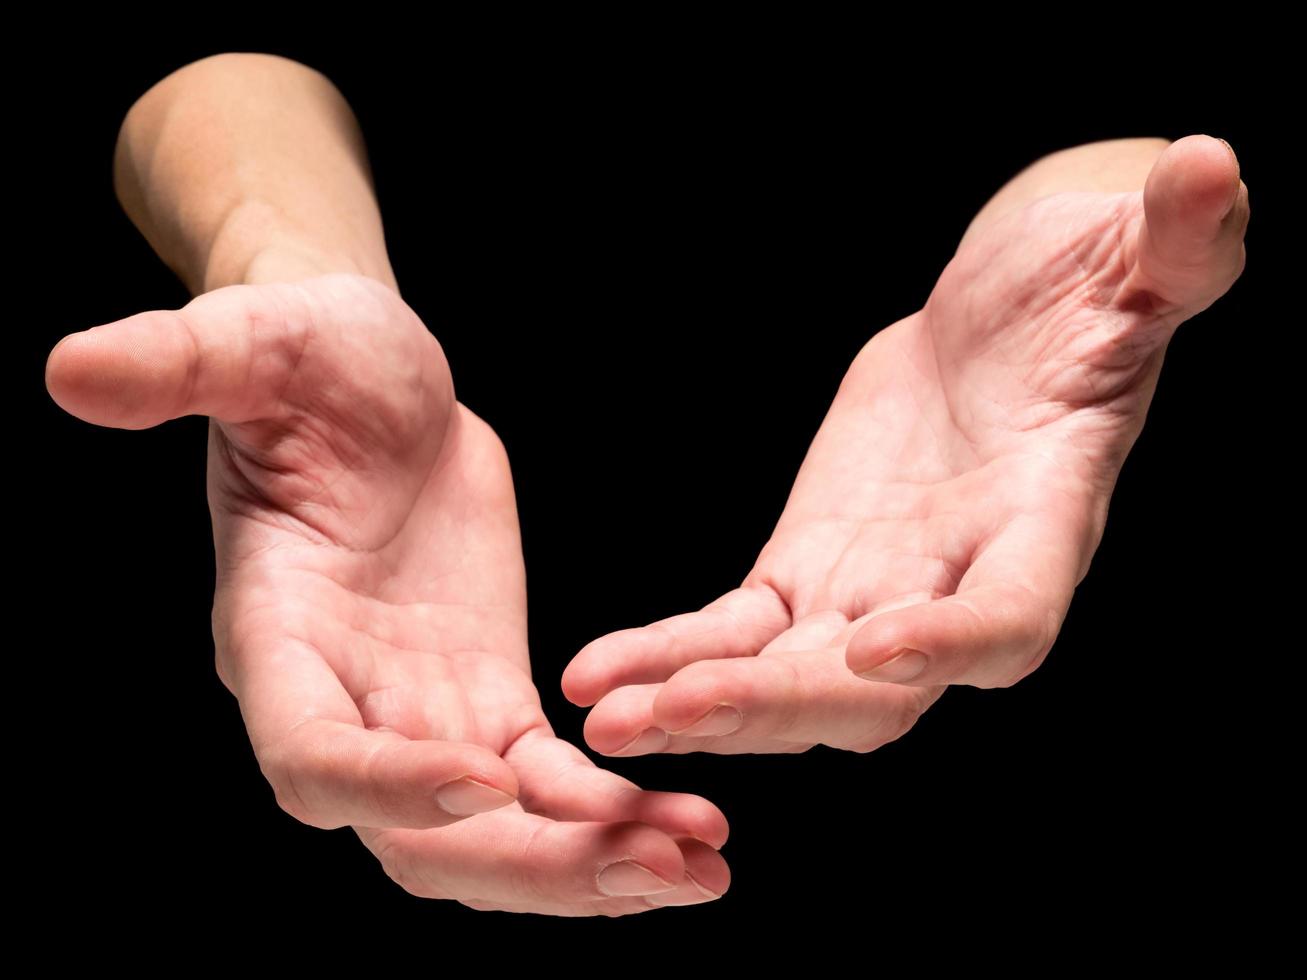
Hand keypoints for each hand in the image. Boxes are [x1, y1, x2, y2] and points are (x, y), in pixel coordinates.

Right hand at [45, 271, 728, 913]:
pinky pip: (551, 786)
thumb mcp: (252, 343)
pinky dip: (616, 811)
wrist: (372, 379)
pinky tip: (695, 824)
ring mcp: (418, 711)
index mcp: (275, 637)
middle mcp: (343, 700)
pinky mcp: (487, 697)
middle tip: (657, 867)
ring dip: (595, 862)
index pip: (310, 753)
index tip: (487, 780)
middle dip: (532, 866)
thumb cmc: (305, 356)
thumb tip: (73, 368)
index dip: (382, 783)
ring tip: (706, 866)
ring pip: (495, 838)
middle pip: (419, 840)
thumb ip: (177, 364)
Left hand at [563, 135, 1248, 755]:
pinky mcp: (803, 577)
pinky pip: (730, 634)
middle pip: (871, 690)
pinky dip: (668, 655)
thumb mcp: (1133, 265)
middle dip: (777, 705)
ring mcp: (871, 595)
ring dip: (700, 705)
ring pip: (785, 680)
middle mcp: (953, 588)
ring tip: (602, 719)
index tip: (878, 646)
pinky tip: (594, 677)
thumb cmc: (1081, 299)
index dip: (953, 641)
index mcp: (1042, 526)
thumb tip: (1213, 165)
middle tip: (676, 719)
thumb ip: (1173, 244)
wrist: (1002, 331)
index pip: (1010, 616)